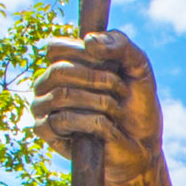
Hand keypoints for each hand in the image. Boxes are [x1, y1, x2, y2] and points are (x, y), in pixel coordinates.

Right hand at [33, 30, 164, 185]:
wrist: (143, 145)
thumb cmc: (137, 103)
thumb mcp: (138, 67)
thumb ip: (120, 44)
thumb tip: (88, 40)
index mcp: (63, 62)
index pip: (56, 47)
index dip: (86, 54)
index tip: (114, 66)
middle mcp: (46, 82)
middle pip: (59, 70)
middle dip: (98, 80)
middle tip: (120, 91)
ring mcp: (42, 105)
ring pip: (62, 95)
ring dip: (100, 102)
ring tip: (116, 110)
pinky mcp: (44, 130)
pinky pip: (63, 120)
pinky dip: (94, 123)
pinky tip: (107, 127)